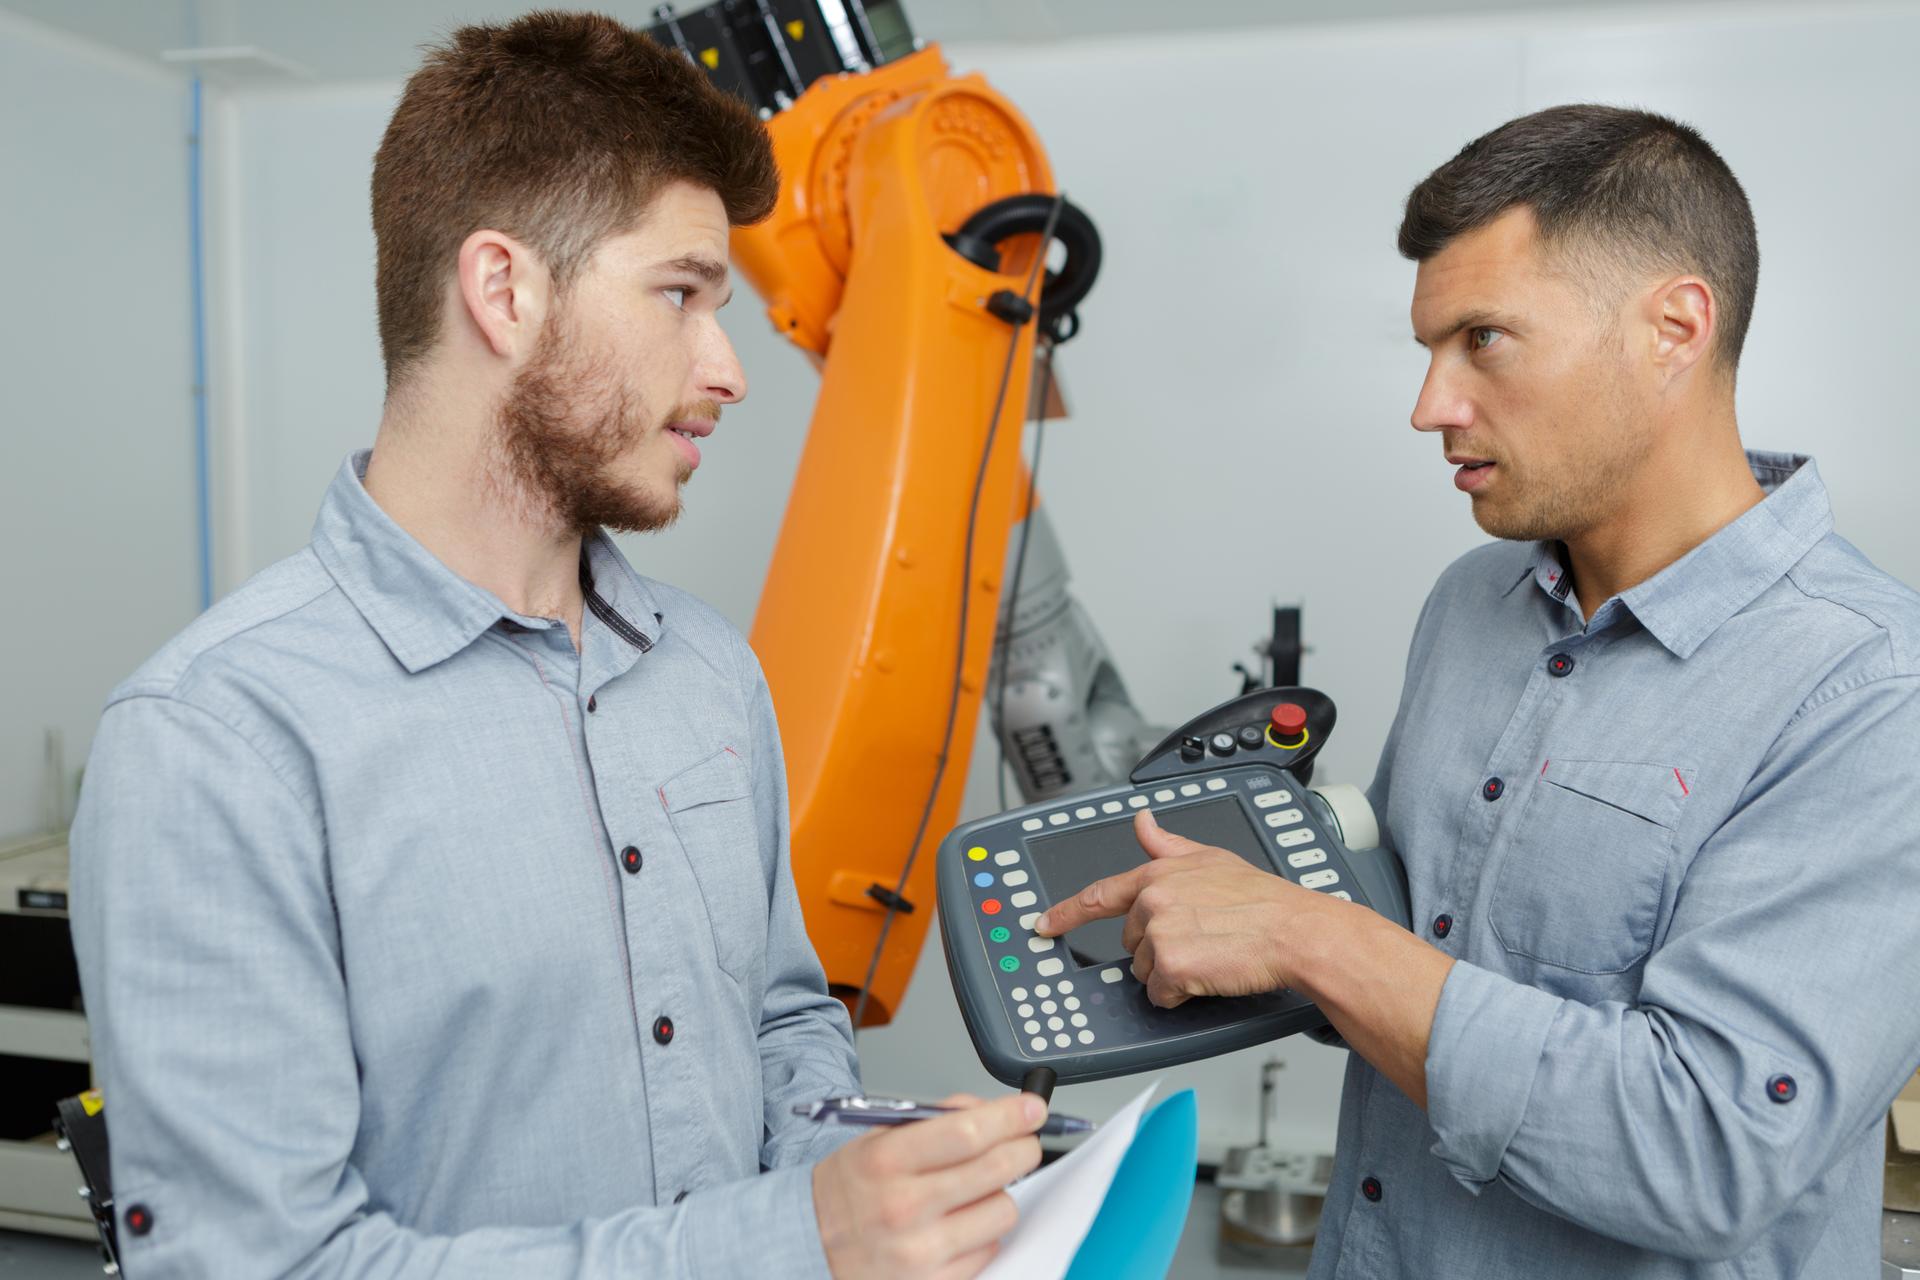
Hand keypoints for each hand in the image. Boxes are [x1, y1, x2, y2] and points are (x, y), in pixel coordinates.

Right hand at [812, 1092, 1044, 1278]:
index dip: (1010, 1117)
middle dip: (1023, 1148)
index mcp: (886, 1161)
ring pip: (1003, 1210)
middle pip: (995, 1169)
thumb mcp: (878, 1136)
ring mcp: (920, 1251)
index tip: (1032, 1109)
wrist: (812, 1243)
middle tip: (1025, 1142)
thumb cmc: (850, 1187)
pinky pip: (991, 1248)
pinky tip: (960, 1223)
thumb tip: (993, 1111)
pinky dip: (985, 1232)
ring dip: (1000, 1194)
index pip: (967, 1132)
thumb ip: (936, 1117)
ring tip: (975, 1190)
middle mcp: (903, 1207)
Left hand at [1034, 808, 1343, 1006]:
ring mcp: (1160, 933)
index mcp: (1158, 873)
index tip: (1043, 924)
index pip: (1098, 894)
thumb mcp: (1212, 858)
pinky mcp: (1171, 966)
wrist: (1294, 931)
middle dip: (1158, 948)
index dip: (1065, 912)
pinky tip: (1209, 974)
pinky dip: (1181, 994)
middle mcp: (1153, 900)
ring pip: (1143, 971)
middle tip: (1200, 940)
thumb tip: (1143, 823)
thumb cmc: (1263, 900)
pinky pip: (1161, 995)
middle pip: (1130, 943)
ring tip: (1209, 955)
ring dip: (1171, 972)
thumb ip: (1168, 845)